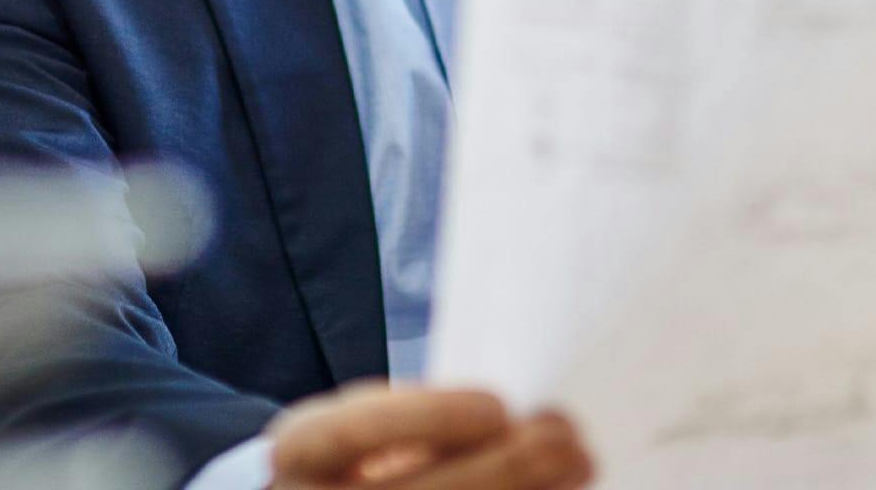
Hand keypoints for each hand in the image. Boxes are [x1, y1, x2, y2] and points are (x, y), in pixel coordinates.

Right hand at [267, 381, 594, 488]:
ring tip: (576, 467)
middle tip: (566, 438)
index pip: (352, 432)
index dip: (427, 418)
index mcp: (299, 454)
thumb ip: (416, 422)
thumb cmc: (352, 464)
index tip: (498, 406)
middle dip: (501, 469)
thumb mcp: (360, 425)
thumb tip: (509, 419)